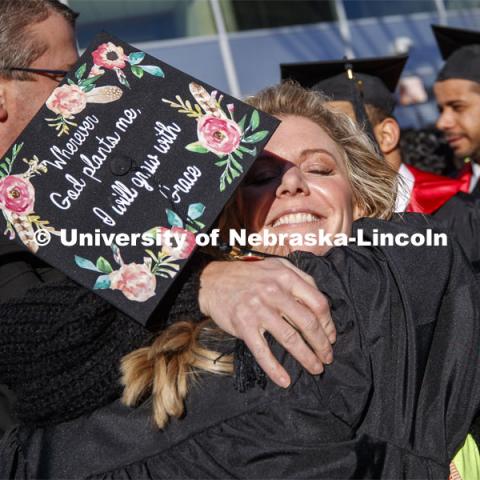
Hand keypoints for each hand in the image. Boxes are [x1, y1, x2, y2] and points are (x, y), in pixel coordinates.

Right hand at [198, 258, 334, 387]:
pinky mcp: (243, 325)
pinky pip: (262, 351)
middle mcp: (274, 292)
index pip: (317, 303)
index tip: (331, 336)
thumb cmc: (248, 275)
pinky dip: (275, 369)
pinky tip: (285, 380)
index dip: (328, 323)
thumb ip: (300, 278)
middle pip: (307, 323)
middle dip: (322, 344)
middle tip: (328, 357)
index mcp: (285, 277)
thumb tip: (320, 303)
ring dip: (306, 357)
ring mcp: (258, 309)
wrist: (212, 282)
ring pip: (290, 338)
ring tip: (316, 368)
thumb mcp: (276, 266)